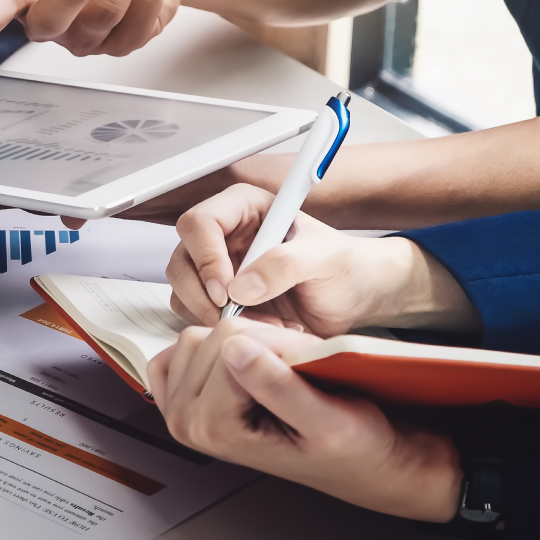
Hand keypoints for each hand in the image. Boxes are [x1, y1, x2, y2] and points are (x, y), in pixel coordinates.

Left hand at [148, 318, 462, 520]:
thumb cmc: (346, 445)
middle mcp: (188, 422)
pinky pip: (183, 351)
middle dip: (258, 340)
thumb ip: (278, 386)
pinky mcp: (185, 399)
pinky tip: (244, 365)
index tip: (303, 365)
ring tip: (274, 368)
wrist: (351, 462)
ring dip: (240, 341)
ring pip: (197, 337)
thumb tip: (234, 348)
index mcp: (215, 427)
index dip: (276, 342)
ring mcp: (182, 412)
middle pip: (209, 337)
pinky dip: (213, 348)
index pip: (231, 341)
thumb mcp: (325, 418)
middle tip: (292, 368)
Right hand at [166, 183, 479, 335]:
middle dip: (201, 293)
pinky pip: (196, 315)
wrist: (358, 298)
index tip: (226, 290)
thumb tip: (240, 286)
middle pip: (182, 258)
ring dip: (211, 315)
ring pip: (183, 290)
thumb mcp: (325, 259)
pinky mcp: (222, 301)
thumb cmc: (347, 267)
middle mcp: (227, 235)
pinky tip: (259, 331)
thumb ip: (285, 264)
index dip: (206, 257)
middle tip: (232, 316)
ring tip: (261, 324)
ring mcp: (221, 269)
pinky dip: (219, 330)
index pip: (200, 222)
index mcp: (247, 208)